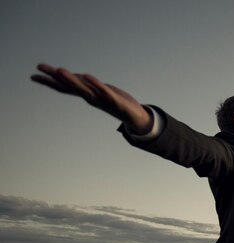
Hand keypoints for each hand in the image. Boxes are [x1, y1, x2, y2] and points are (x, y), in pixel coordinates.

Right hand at [31, 63, 152, 134]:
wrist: (135, 117)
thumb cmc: (115, 102)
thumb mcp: (97, 91)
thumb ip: (85, 85)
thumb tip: (71, 78)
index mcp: (86, 95)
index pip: (64, 88)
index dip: (49, 81)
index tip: (33, 75)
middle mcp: (91, 98)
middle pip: (71, 87)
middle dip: (56, 77)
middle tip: (40, 67)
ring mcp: (103, 100)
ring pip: (85, 89)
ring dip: (72, 80)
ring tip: (60, 70)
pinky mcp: (116, 101)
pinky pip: (105, 92)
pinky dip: (97, 85)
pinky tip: (89, 76)